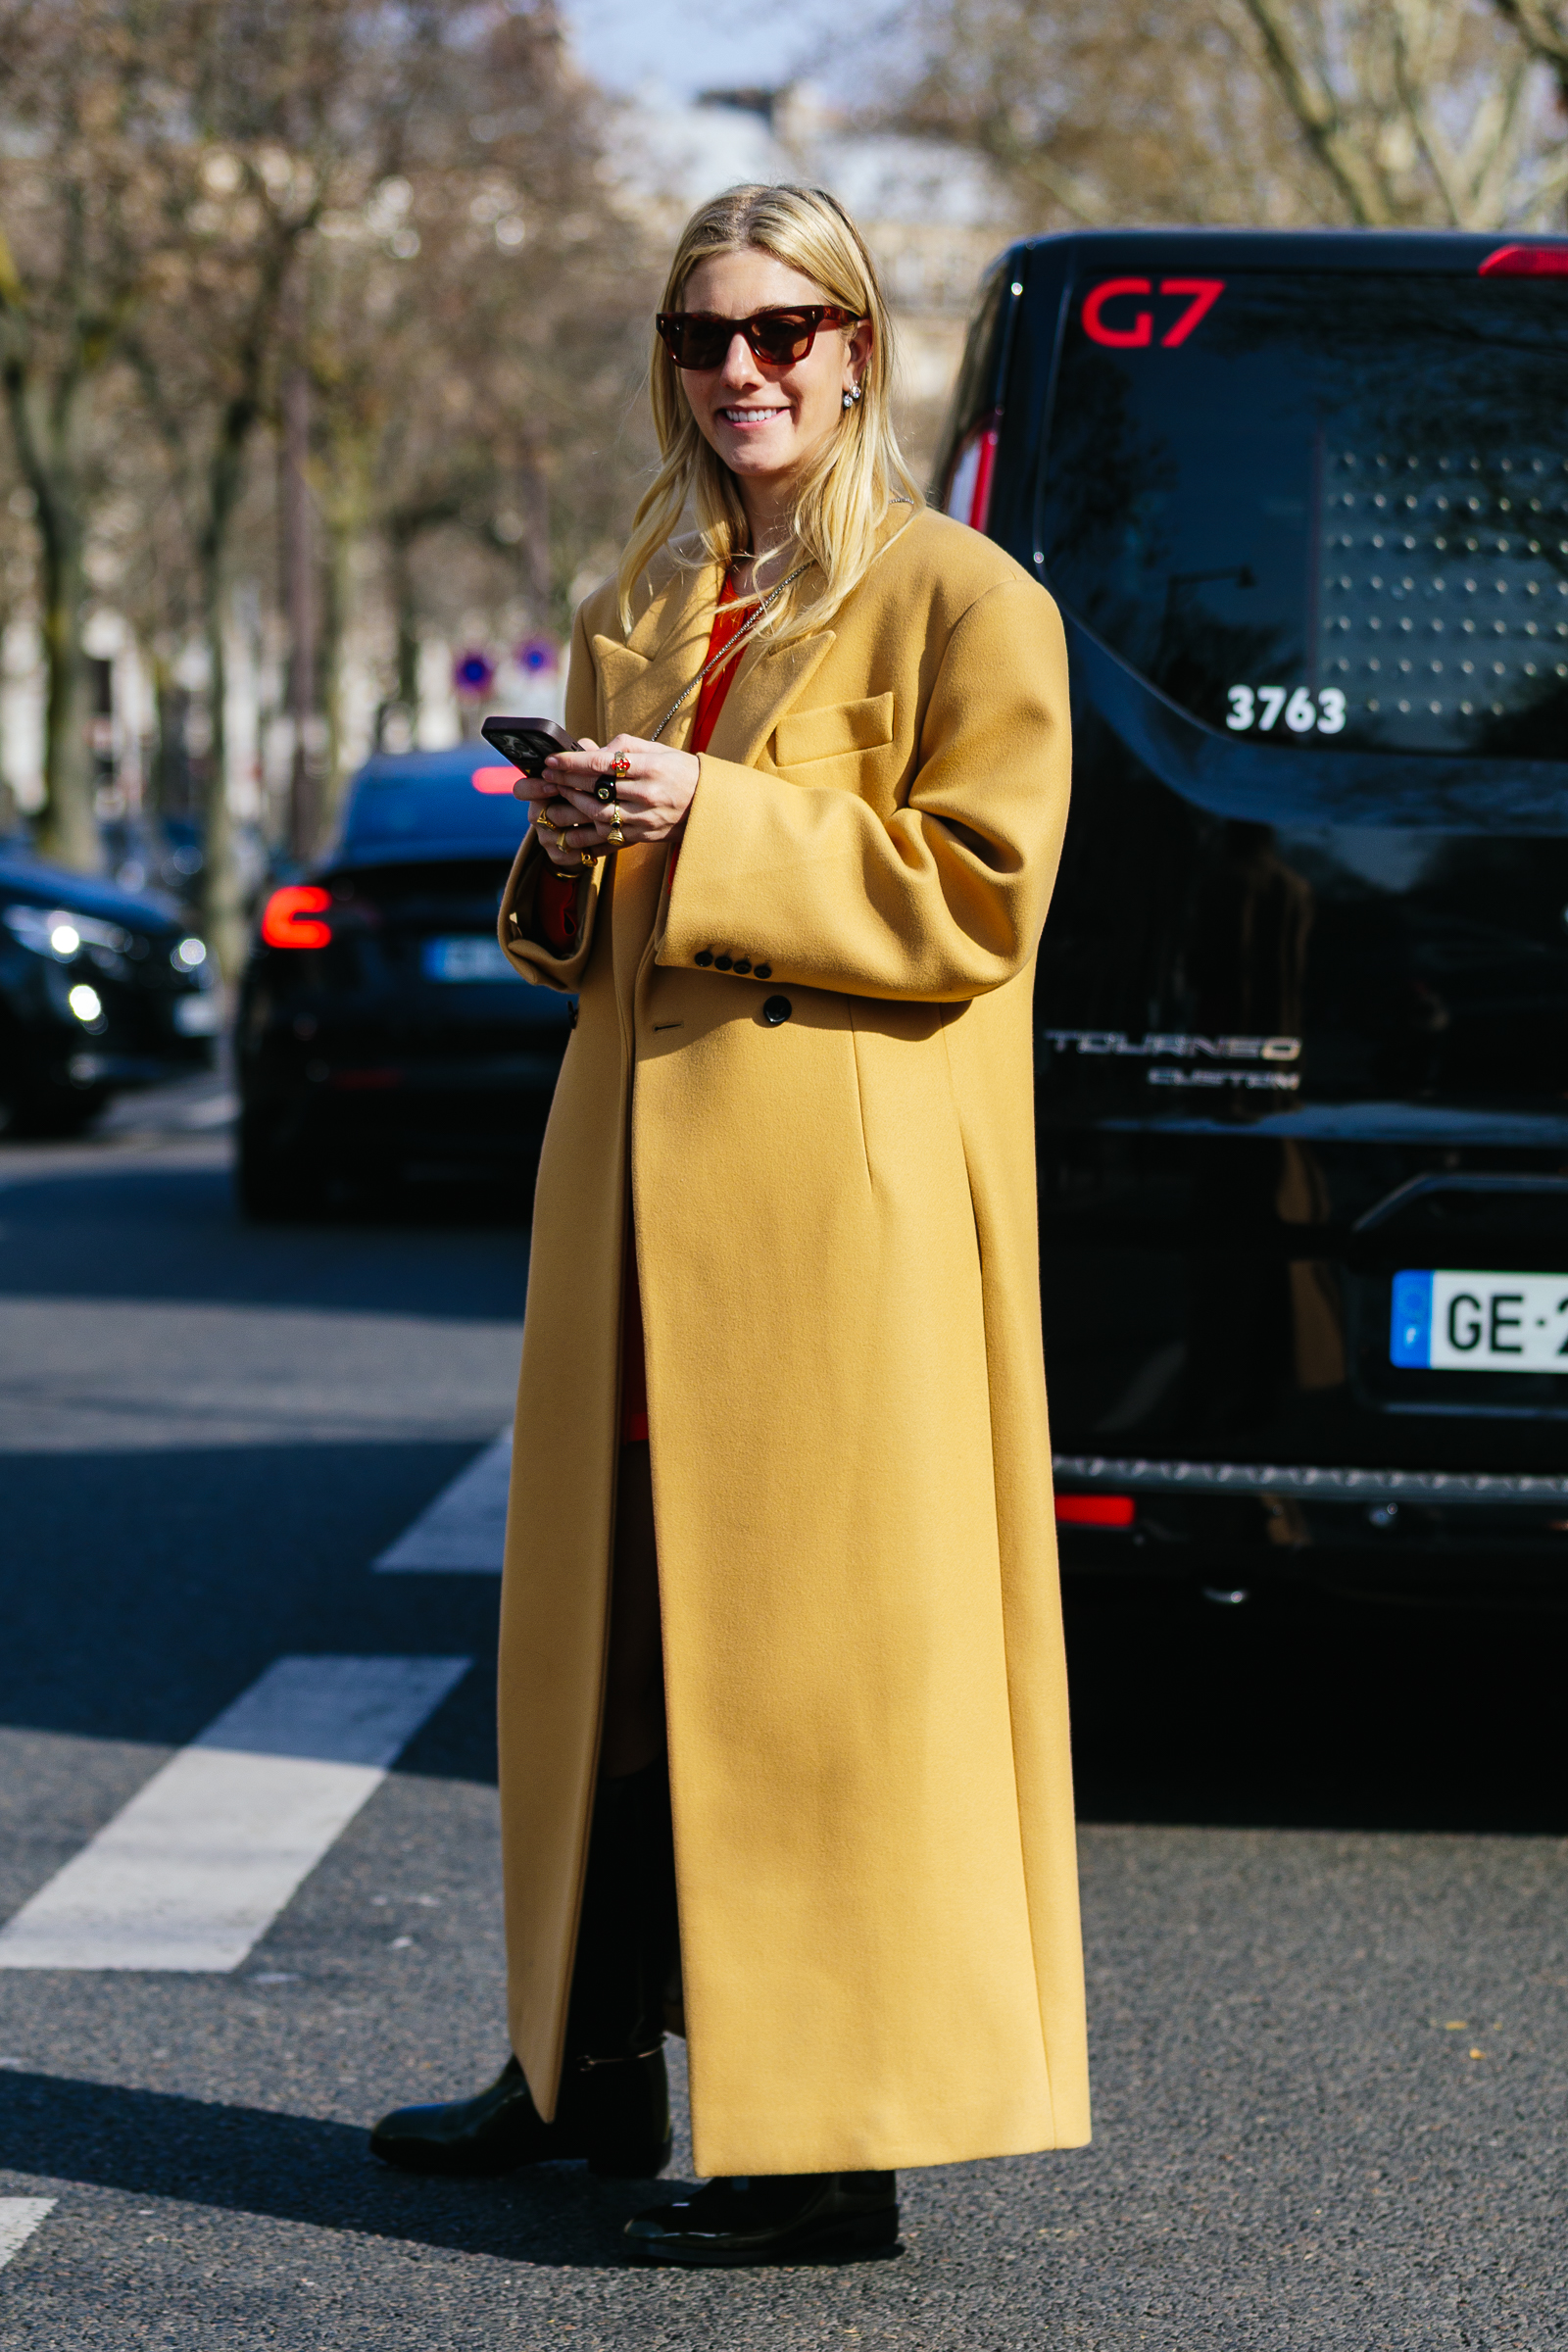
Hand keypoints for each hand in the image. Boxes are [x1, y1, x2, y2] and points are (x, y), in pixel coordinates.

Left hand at [523, 735, 700, 871]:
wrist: (709, 805)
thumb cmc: (680, 771)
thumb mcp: (657, 751)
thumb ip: (621, 747)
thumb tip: (586, 746)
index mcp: (651, 768)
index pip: (603, 764)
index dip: (572, 763)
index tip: (551, 760)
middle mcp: (647, 795)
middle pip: (596, 790)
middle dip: (565, 783)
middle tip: (544, 777)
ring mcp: (645, 819)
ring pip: (598, 816)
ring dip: (572, 809)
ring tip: (553, 801)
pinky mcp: (643, 837)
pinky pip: (608, 838)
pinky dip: (586, 835)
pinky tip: (569, 830)